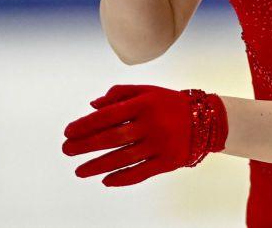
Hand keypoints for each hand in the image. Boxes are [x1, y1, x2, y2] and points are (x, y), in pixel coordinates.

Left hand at [62, 84, 227, 186]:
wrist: (205, 119)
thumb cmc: (169, 104)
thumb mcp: (147, 92)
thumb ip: (120, 94)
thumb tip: (92, 106)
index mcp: (144, 103)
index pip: (107, 115)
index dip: (85, 124)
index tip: (67, 132)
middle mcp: (151, 123)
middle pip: (111, 137)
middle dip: (85, 146)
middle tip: (66, 151)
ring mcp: (160, 143)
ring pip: (122, 158)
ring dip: (97, 166)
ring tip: (79, 171)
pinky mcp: (167, 161)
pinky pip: (140, 173)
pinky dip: (121, 178)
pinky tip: (105, 180)